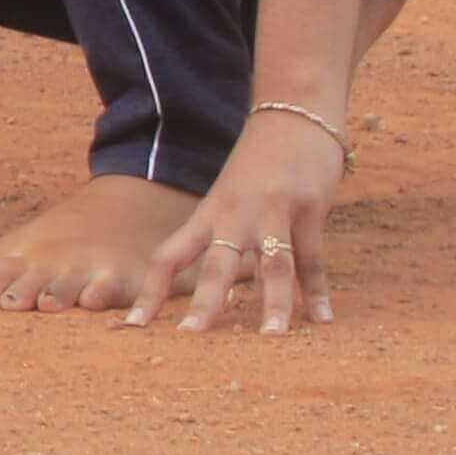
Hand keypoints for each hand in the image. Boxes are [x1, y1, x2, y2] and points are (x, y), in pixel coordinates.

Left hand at [136, 110, 341, 330]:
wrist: (291, 116)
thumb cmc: (257, 166)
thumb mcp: (229, 200)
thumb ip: (225, 241)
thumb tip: (220, 292)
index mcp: (207, 216)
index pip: (168, 257)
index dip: (151, 291)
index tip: (132, 326)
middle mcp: (233, 217)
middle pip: (215, 265)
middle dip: (204, 302)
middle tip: (189, 337)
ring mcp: (271, 212)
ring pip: (271, 264)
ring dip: (273, 302)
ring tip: (271, 338)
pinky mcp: (309, 208)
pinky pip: (313, 257)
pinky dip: (319, 290)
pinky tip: (323, 319)